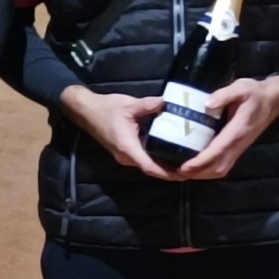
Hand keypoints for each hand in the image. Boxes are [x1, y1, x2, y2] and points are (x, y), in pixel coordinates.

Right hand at [58, 86, 173, 180]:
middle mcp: (127, 156)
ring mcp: (124, 155)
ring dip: (164, 167)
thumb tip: (166, 102)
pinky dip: (156, 160)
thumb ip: (149, 105)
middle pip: (151, 170)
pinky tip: (169, 154)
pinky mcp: (125, 151)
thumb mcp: (129, 105)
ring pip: (147, 165)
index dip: (168, 174)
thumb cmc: (105, 109)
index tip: (184, 175)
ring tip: (184, 164)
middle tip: (191, 169)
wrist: (86, 111)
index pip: (150, 167)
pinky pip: (143, 159)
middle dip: (170, 173)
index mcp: (128, 147)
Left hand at [173, 74, 278, 180]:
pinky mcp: (236, 149)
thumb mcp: (242, 87)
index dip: (201, 161)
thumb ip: (225, 94)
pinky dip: (205, 170)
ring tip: (178, 173)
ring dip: (200, 174)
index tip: (184, 167)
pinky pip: (220, 166)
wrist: (273, 100)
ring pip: (219, 170)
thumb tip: (207, 103)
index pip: (218, 151)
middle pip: (217, 167)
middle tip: (172, 173)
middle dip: (196, 173)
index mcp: (237, 131)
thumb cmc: (256, 94)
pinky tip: (191, 168)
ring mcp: (238, 149)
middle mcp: (237, 144)